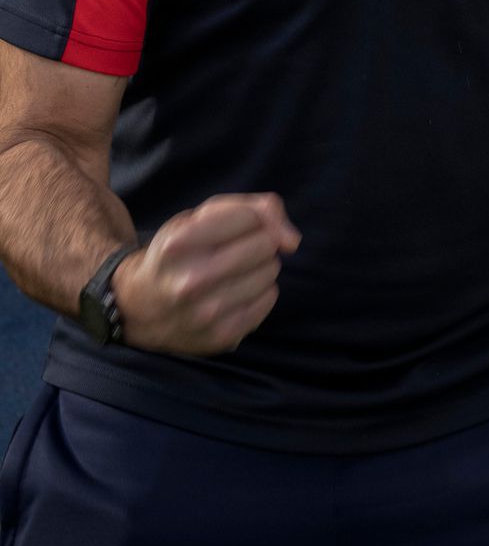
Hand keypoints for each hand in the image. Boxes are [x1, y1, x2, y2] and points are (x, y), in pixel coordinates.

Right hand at [111, 194, 300, 355]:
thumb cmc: (179, 253)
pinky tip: (234, 294)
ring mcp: (206, 313)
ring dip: (260, 268)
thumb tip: (292, 241)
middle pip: (266, 244)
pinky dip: (260, 293)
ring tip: (232, 274)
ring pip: (271, 271)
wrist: (138, 307)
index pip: (251, 217)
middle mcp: (190, 281)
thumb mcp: (202, 216)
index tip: (232, 229)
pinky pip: (269, 300)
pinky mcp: (221, 336)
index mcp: (179, 243)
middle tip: (234, 253)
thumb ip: (256, 209)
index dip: (248, 220)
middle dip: (258, 243)